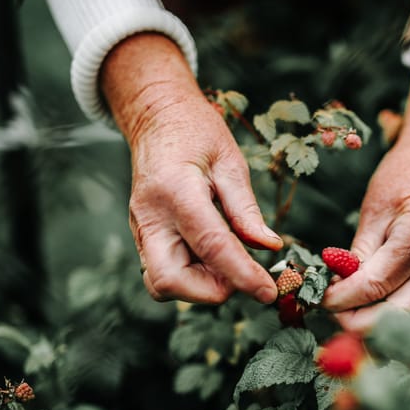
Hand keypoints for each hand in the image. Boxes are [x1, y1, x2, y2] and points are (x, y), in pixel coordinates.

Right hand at [102, 34, 281, 303]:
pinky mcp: (143, 236)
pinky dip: (191, 276)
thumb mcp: (230, 162)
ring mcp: (141, 228)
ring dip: (200, 286)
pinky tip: (212, 257)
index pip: (211, 246)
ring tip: (228, 262)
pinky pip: (163, 272)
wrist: (156, 117)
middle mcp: (150, 216)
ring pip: (162, 284)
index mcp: (176, 191)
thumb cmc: (195, 132)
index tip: (268, 292)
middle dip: (210, 290)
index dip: (243, 275)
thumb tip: (269, 247)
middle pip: (169, 281)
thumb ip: (246, 210)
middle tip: (242, 274)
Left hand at [322, 31, 409, 330]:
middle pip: (393, 317)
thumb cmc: (403, 176)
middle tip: (331, 310)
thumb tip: (335, 287)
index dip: (339, 300)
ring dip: (380, 331)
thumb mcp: (373, 209)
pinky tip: (388, 330)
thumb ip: (357, 253)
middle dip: (354, 322)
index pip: (372, 287)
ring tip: (353, 319)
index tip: (318, 299)